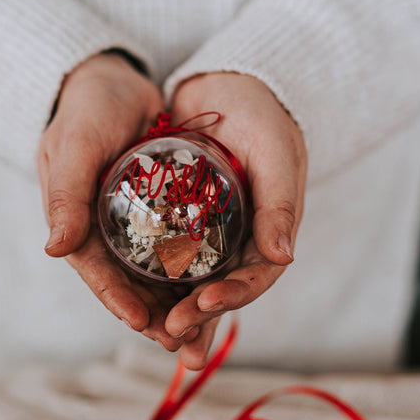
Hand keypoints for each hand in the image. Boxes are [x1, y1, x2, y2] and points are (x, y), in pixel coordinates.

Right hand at [38, 52, 195, 348]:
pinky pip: (174, 250)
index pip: (97, 272)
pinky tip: (210, 291)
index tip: (141, 322)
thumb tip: (55, 249)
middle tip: (178, 341)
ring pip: (153, 275)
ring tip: (196, 331)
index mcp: (77, 223)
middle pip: (128, 284)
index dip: (117, 300)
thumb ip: (65, 193)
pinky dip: (189, 273)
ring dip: (172, 304)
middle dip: (151, 315)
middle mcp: (104, 232)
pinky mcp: (159, 214)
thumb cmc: (87, 108)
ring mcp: (132, 225)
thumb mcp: (74, 145)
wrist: (116, 80)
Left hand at [164, 72, 306, 368]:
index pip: (255, 276)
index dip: (231, 296)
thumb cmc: (261, 113)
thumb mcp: (275, 151)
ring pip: (192, 284)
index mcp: (270, 231)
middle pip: (220, 290)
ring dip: (175, 312)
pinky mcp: (181, 224)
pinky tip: (136, 303)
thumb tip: (284, 257)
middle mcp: (240, 241)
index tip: (202, 304)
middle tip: (170, 335)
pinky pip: (167, 259)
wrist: (227, 82)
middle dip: (198, 317)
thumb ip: (280, 201)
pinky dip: (154, 282)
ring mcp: (210, 236)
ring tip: (155, 337)